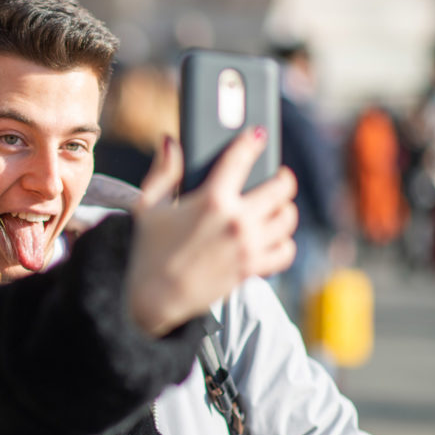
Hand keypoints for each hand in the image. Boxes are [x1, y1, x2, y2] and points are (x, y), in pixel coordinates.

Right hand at [125, 129, 297, 335]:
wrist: (153, 299)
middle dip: (282, 177)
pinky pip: (285, 250)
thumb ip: (164, 170)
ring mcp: (248, 246)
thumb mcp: (148, 206)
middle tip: (278, 176)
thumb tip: (171, 141)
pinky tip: (273, 238)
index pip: (241, 158)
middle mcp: (236, 220)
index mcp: (211, 199)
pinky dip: (284, 243)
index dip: (252, 141)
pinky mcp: (251, 268)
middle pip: (280, 188)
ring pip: (286, 218)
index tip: (257, 136)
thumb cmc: (147, 251)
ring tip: (277, 207)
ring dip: (284, 209)